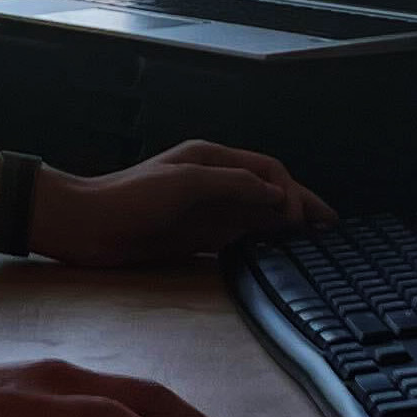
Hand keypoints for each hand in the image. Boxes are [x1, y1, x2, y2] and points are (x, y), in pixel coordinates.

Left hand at [32, 140, 332, 266]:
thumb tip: (278, 196)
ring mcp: (205, 210)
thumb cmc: (130, 198)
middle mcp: (213, 182)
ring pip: (257, 215)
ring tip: (315, 244)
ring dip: (286, 226)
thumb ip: (233, 185)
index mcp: (212, 159)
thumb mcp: (184, 183)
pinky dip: (262, 244)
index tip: (303, 219)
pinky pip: (238, 237)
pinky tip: (277, 257)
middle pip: (268, 191)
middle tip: (332, 228)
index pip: (266, 170)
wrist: (85, 227)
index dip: (290, 190)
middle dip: (300, 205)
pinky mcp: (195, 236)